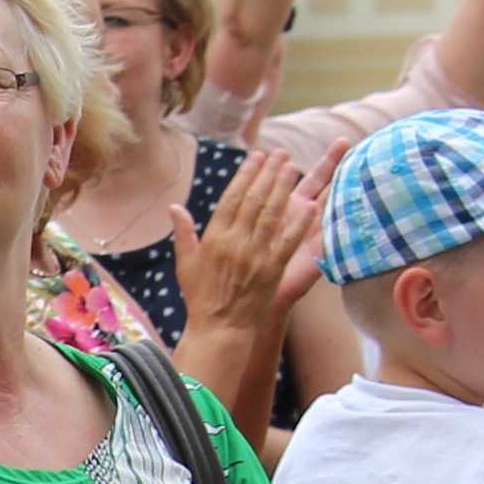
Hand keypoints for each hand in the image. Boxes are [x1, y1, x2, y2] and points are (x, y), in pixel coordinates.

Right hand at [175, 149, 317, 331]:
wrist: (219, 330)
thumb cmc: (201, 299)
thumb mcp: (186, 265)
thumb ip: (184, 234)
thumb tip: (174, 207)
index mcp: (214, 239)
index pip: (232, 198)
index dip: (246, 175)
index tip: (256, 156)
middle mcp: (235, 243)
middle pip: (254, 201)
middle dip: (267, 174)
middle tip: (279, 154)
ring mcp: (255, 256)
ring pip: (271, 215)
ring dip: (283, 189)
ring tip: (292, 167)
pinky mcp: (272, 270)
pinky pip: (288, 241)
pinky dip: (299, 223)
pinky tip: (310, 205)